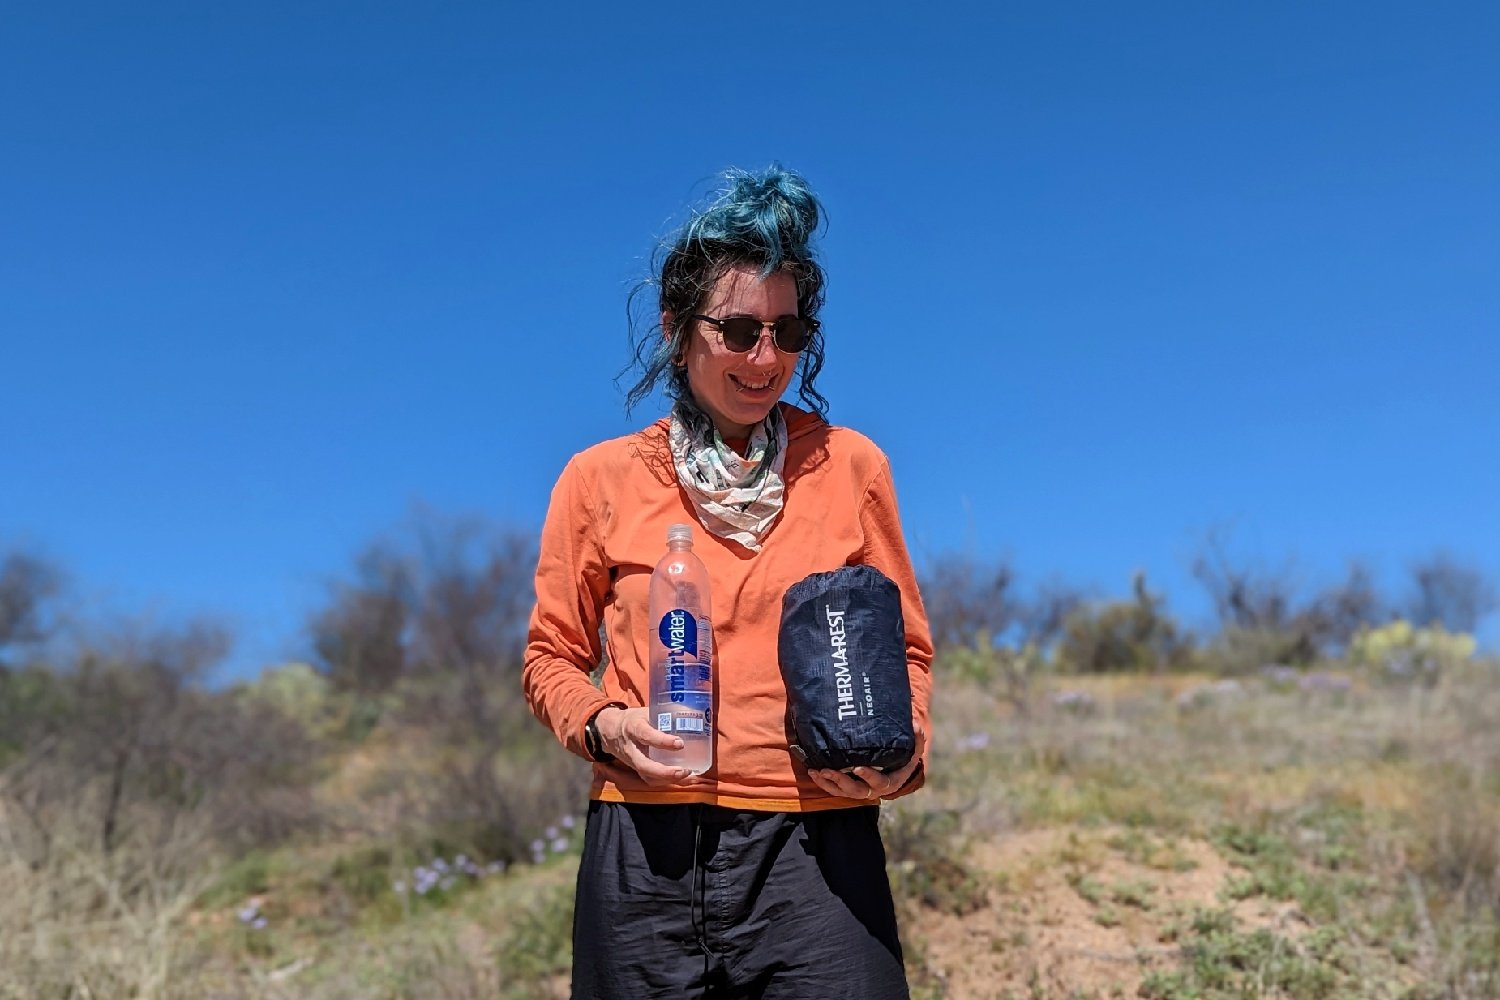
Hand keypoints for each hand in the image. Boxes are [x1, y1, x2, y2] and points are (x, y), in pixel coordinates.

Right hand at [594, 706, 711, 788]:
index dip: (662, 741)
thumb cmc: (633, 719)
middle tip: (685, 770)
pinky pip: (650, 779)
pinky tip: (682, 780)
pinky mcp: (636, 769)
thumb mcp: (645, 712)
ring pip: (647, 776)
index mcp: (633, 728)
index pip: (646, 735)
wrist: (609, 731)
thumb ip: (664, 715)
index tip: (680, 743)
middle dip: (666, 772)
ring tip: (689, 777)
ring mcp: (632, 761)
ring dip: (669, 780)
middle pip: (645, 765)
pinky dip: (667, 782)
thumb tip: (692, 714)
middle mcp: (631, 748)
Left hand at [807, 724, 925, 801]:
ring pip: (842, 792)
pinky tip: (813, 771)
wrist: (897, 768)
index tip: (858, 767)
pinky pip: (834, 789)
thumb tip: (915, 724)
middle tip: (828, 770)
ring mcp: (860, 790)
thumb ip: (916, 738)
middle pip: (857, 791)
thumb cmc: (904, 756)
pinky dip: (823, 782)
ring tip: (817, 771)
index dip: (868, 776)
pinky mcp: (849, 788)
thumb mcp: (913, 748)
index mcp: (890, 781)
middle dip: (841, 781)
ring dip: (828, 782)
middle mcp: (874, 790)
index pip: (880, 782)